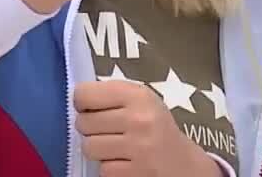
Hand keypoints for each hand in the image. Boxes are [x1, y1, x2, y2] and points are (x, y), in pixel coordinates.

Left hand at [75, 80, 220, 176]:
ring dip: (97, 149)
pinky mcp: (134, 173)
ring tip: (114, 147)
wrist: (183, 163)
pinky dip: (109, 167)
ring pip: (89, 147)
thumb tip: (78, 98)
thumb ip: (113, 94)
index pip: (84, 94)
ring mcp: (136, 148)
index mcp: (138, 95)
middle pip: (83, 122)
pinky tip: (123, 161)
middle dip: (90, 128)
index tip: (92, 108)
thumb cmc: (156, 126)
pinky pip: (102, 169)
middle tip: (106, 130)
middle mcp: (138, 119)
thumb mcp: (142, 100)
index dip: (83, 102)